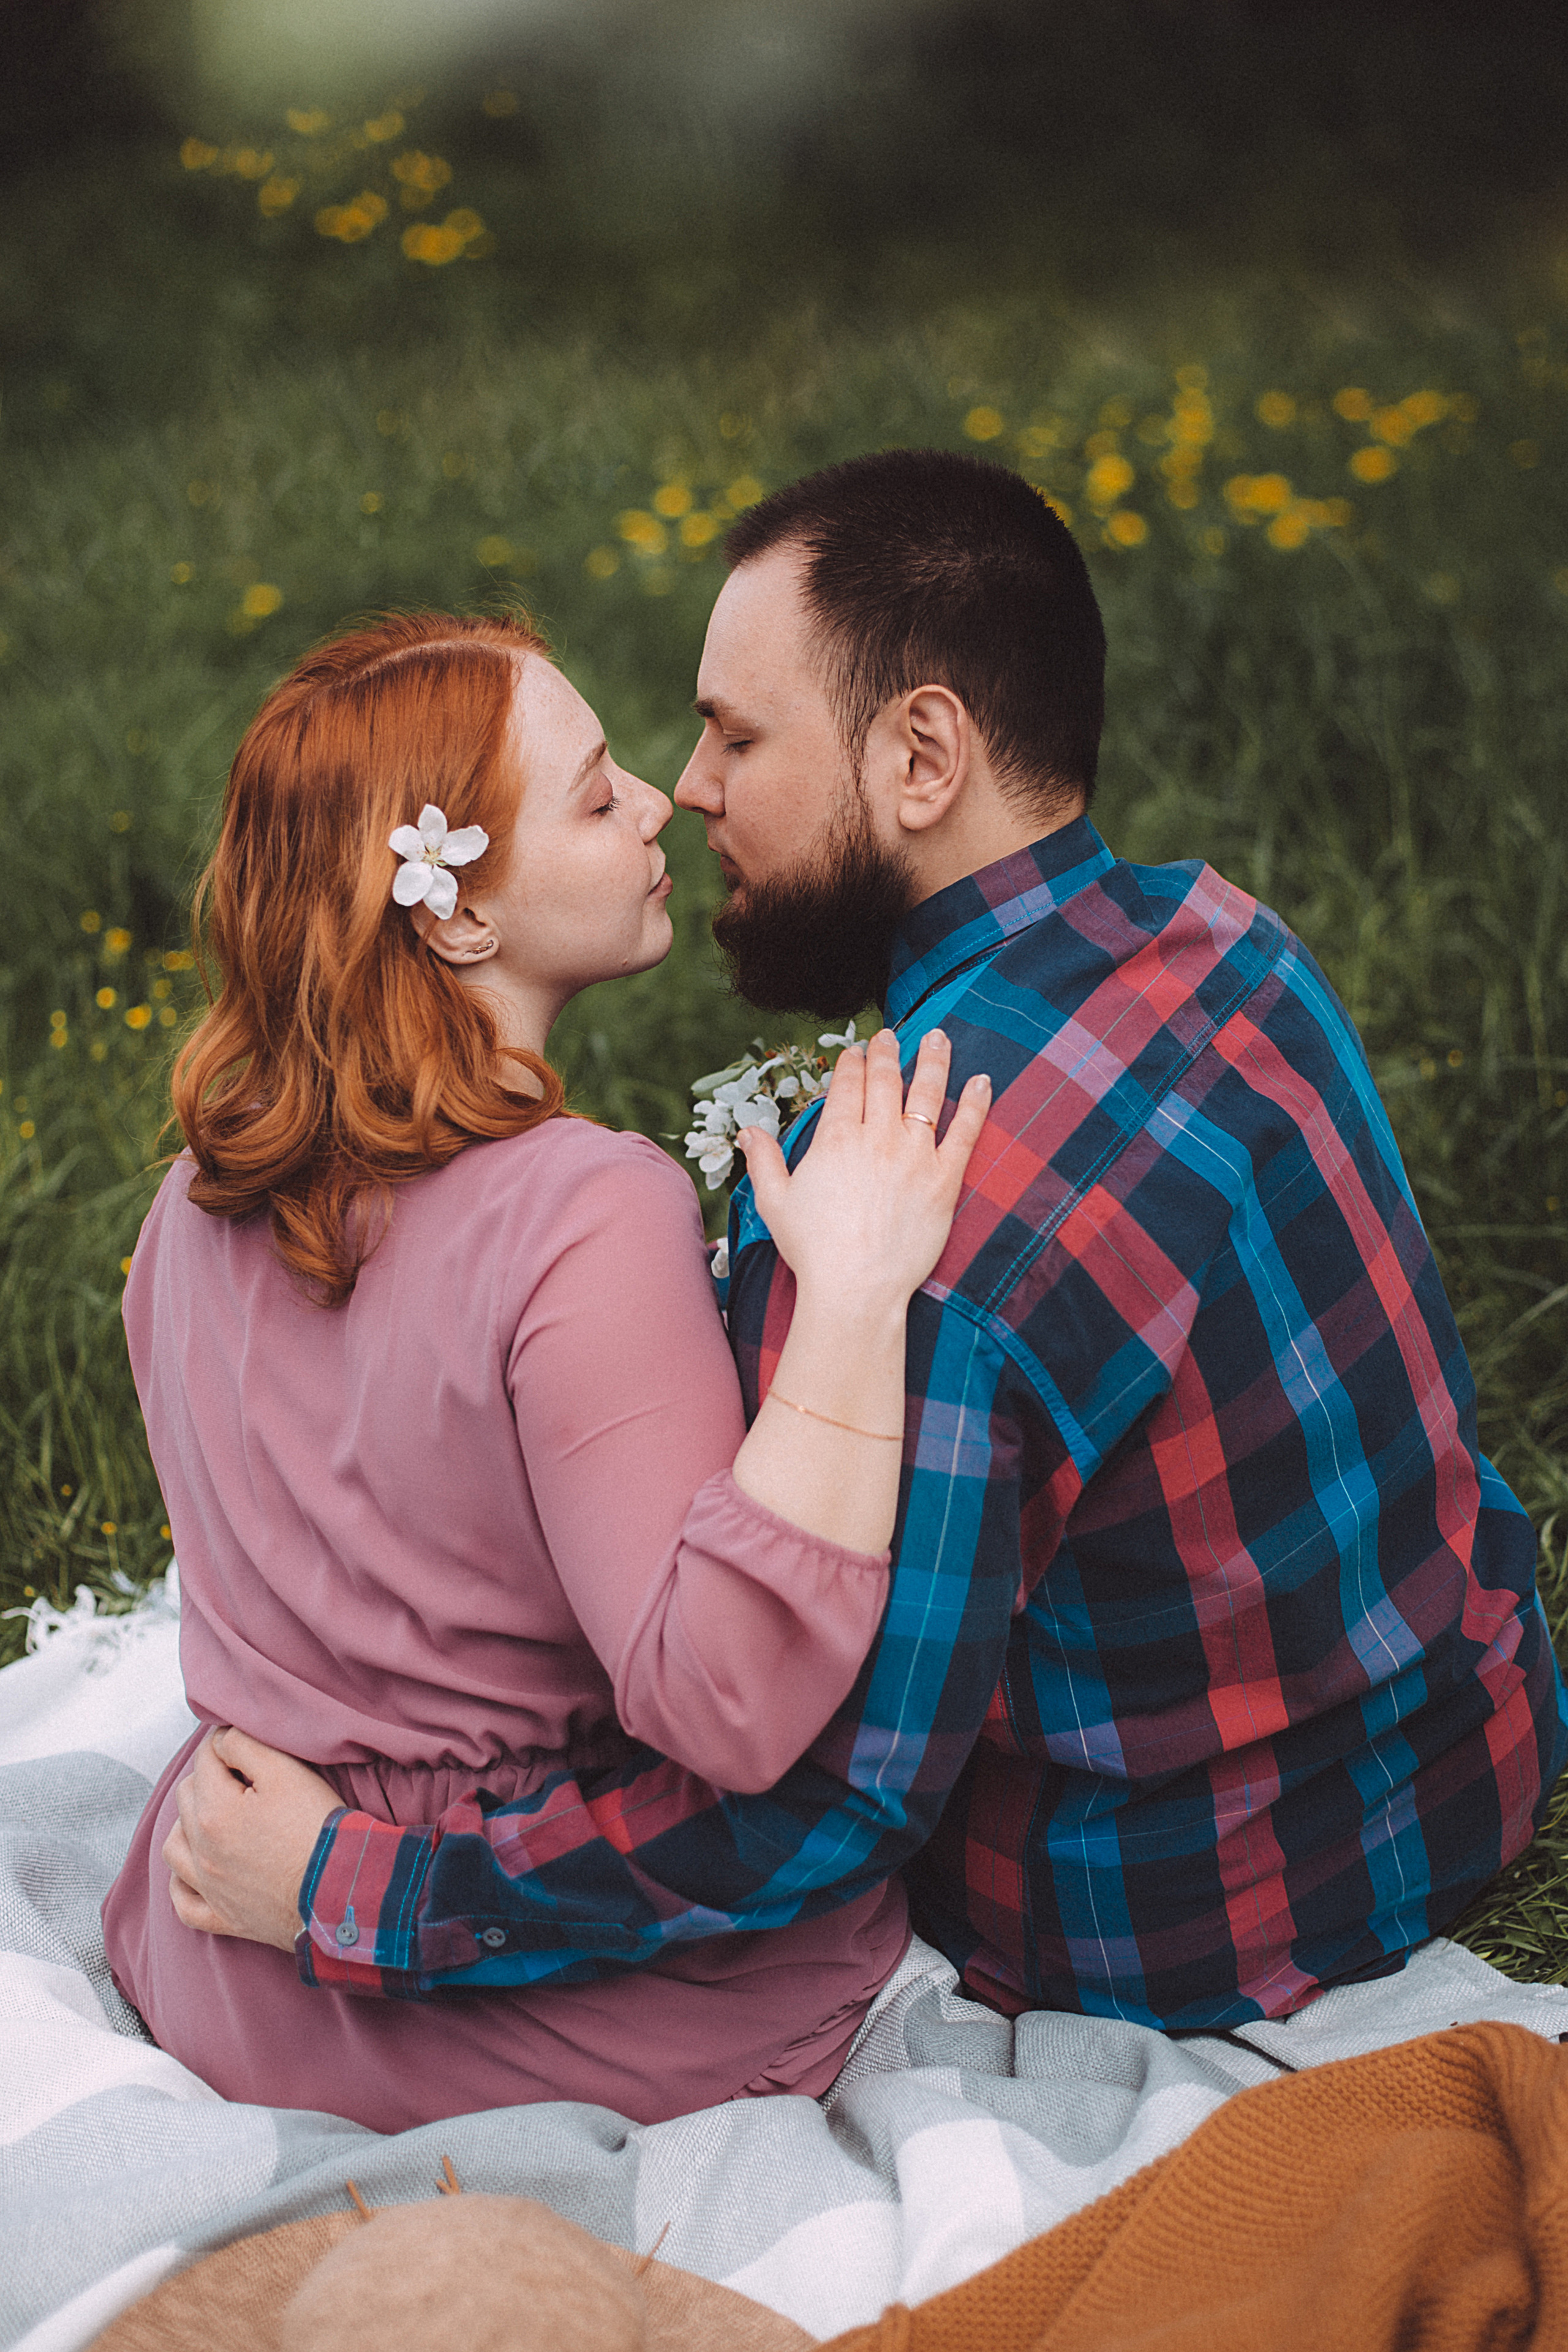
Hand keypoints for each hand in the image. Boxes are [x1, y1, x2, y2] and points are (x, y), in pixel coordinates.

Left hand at [163, 1726, 341, 1952]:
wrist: (340, 1890)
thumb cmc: (317, 1828)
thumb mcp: (287, 1772)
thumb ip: (245, 1745)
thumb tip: (221, 1738)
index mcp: (213, 1811)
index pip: (205, 1760)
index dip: (225, 1743)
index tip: (245, 1742)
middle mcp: (202, 1850)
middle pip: (186, 1797)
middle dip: (208, 1777)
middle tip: (241, 1774)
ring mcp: (210, 1888)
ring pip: (174, 1848)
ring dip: (186, 1825)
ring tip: (211, 1816)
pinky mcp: (224, 1918)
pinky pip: (185, 1904)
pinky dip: (182, 1884)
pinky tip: (195, 1872)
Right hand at [737, 1027, 989, 1311]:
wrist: (855, 1289)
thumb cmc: (813, 1250)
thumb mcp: (774, 1202)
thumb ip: (763, 1160)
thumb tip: (747, 1131)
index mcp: (835, 1140)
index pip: (847, 1086)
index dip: (853, 1063)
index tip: (858, 1050)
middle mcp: (876, 1138)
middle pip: (885, 1082)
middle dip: (888, 1053)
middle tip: (891, 1036)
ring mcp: (913, 1157)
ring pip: (926, 1095)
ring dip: (932, 1061)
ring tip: (937, 1037)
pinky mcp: (944, 1180)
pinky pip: (965, 1132)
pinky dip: (975, 1103)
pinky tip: (982, 1080)